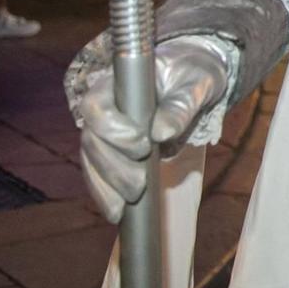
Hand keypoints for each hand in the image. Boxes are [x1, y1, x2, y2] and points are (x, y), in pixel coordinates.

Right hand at [75, 36, 229, 222]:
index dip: (112, 130)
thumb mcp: (196, 83)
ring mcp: (104, 132)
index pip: (97, 107)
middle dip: (113, 167)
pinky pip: (100, 174)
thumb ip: (180, 104)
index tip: (142, 146)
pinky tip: (118, 213)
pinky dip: (107, 194)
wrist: (191, 81)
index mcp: (116, 84)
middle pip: (91, 141)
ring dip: (107, 186)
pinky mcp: (111, 152)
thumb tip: (162, 133)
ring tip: (130, 202)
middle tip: (140, 184)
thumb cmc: (192, 74)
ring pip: (92, 162)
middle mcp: (103, 108)